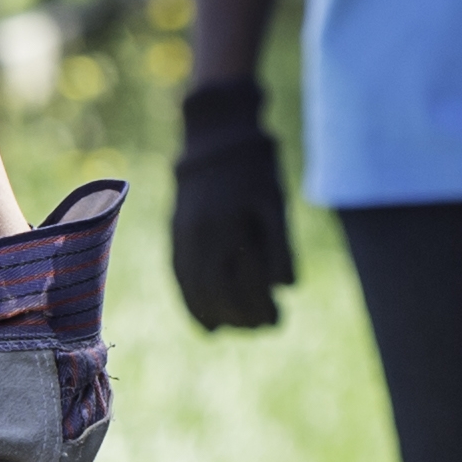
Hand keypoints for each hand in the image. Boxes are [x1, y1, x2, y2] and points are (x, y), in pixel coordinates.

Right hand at [170, 79, 295, 331]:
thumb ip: (280, 245)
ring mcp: (182, 236)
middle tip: (264, 325)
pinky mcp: (175, 232)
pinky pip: (178, 275)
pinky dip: (191, 301)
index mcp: (225, 230)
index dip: (256, 309)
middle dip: (239, 317)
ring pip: (191, 289)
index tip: (277, 320)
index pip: (236, 288)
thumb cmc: (254, 168)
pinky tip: (206, 319)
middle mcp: (197, 237)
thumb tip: (285, 287)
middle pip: (213, 294)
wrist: (214, 135)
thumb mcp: (275, 202)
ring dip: (214, 315)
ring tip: (239, 326)